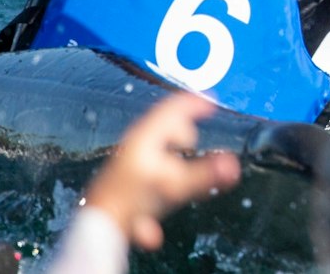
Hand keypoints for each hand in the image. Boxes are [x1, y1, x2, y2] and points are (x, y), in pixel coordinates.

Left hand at [82, 93, 240, 251]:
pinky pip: (148, 179)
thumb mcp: (175, 185)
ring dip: (171, 161)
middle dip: (183, 134)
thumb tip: (233, 165)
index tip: (212, 100)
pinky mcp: (122, 188)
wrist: (97, 229)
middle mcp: (134, 148)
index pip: (173, 108)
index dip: (194, 102)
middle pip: (164, 130)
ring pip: (156, 155)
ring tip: (181, 168)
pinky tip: (154, 220)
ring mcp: (126, 168)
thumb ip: (205, 174)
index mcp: (146, 138)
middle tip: (195, 141)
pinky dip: (159, 187)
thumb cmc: (131, 200)